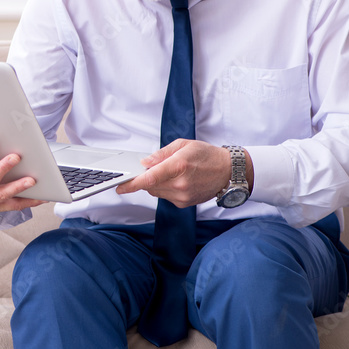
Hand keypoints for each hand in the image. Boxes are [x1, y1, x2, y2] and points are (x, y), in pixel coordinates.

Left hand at [115, 139, 249, 207]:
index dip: (132, 183)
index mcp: (179, 166)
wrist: (228, 171)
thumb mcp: (183, 145)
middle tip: (153, 168)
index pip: (149, 178)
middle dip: (145, 178)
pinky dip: (165, 189)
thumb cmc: (207, 156)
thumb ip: (161, 154)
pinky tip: (177, 180)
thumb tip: (145, 162)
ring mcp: (182, 196)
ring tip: (171, 172)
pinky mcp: (184, 203)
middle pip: (149, 186)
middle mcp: (180, 184)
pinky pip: (165, 196)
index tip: (120, 186)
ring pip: (155, 192)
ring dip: (155, 183)